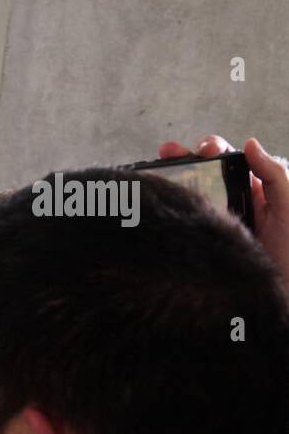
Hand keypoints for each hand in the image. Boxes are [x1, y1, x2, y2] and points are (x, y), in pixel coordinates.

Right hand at [158, 135, 288, 275]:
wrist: (279, 290)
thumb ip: (274, 175)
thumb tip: (249, 144)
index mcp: (254, 190)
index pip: (230, 162)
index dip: (214, 150)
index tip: (203, 149)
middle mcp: (231, 204)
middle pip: (204, 175)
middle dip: (186, 158)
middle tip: (170, 152)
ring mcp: (213, 223)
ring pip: (190, 195)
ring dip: (172, 178)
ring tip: (156, 165)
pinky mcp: (201, 243)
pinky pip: (185, 222)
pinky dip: (170, 209)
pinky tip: (157, 199)